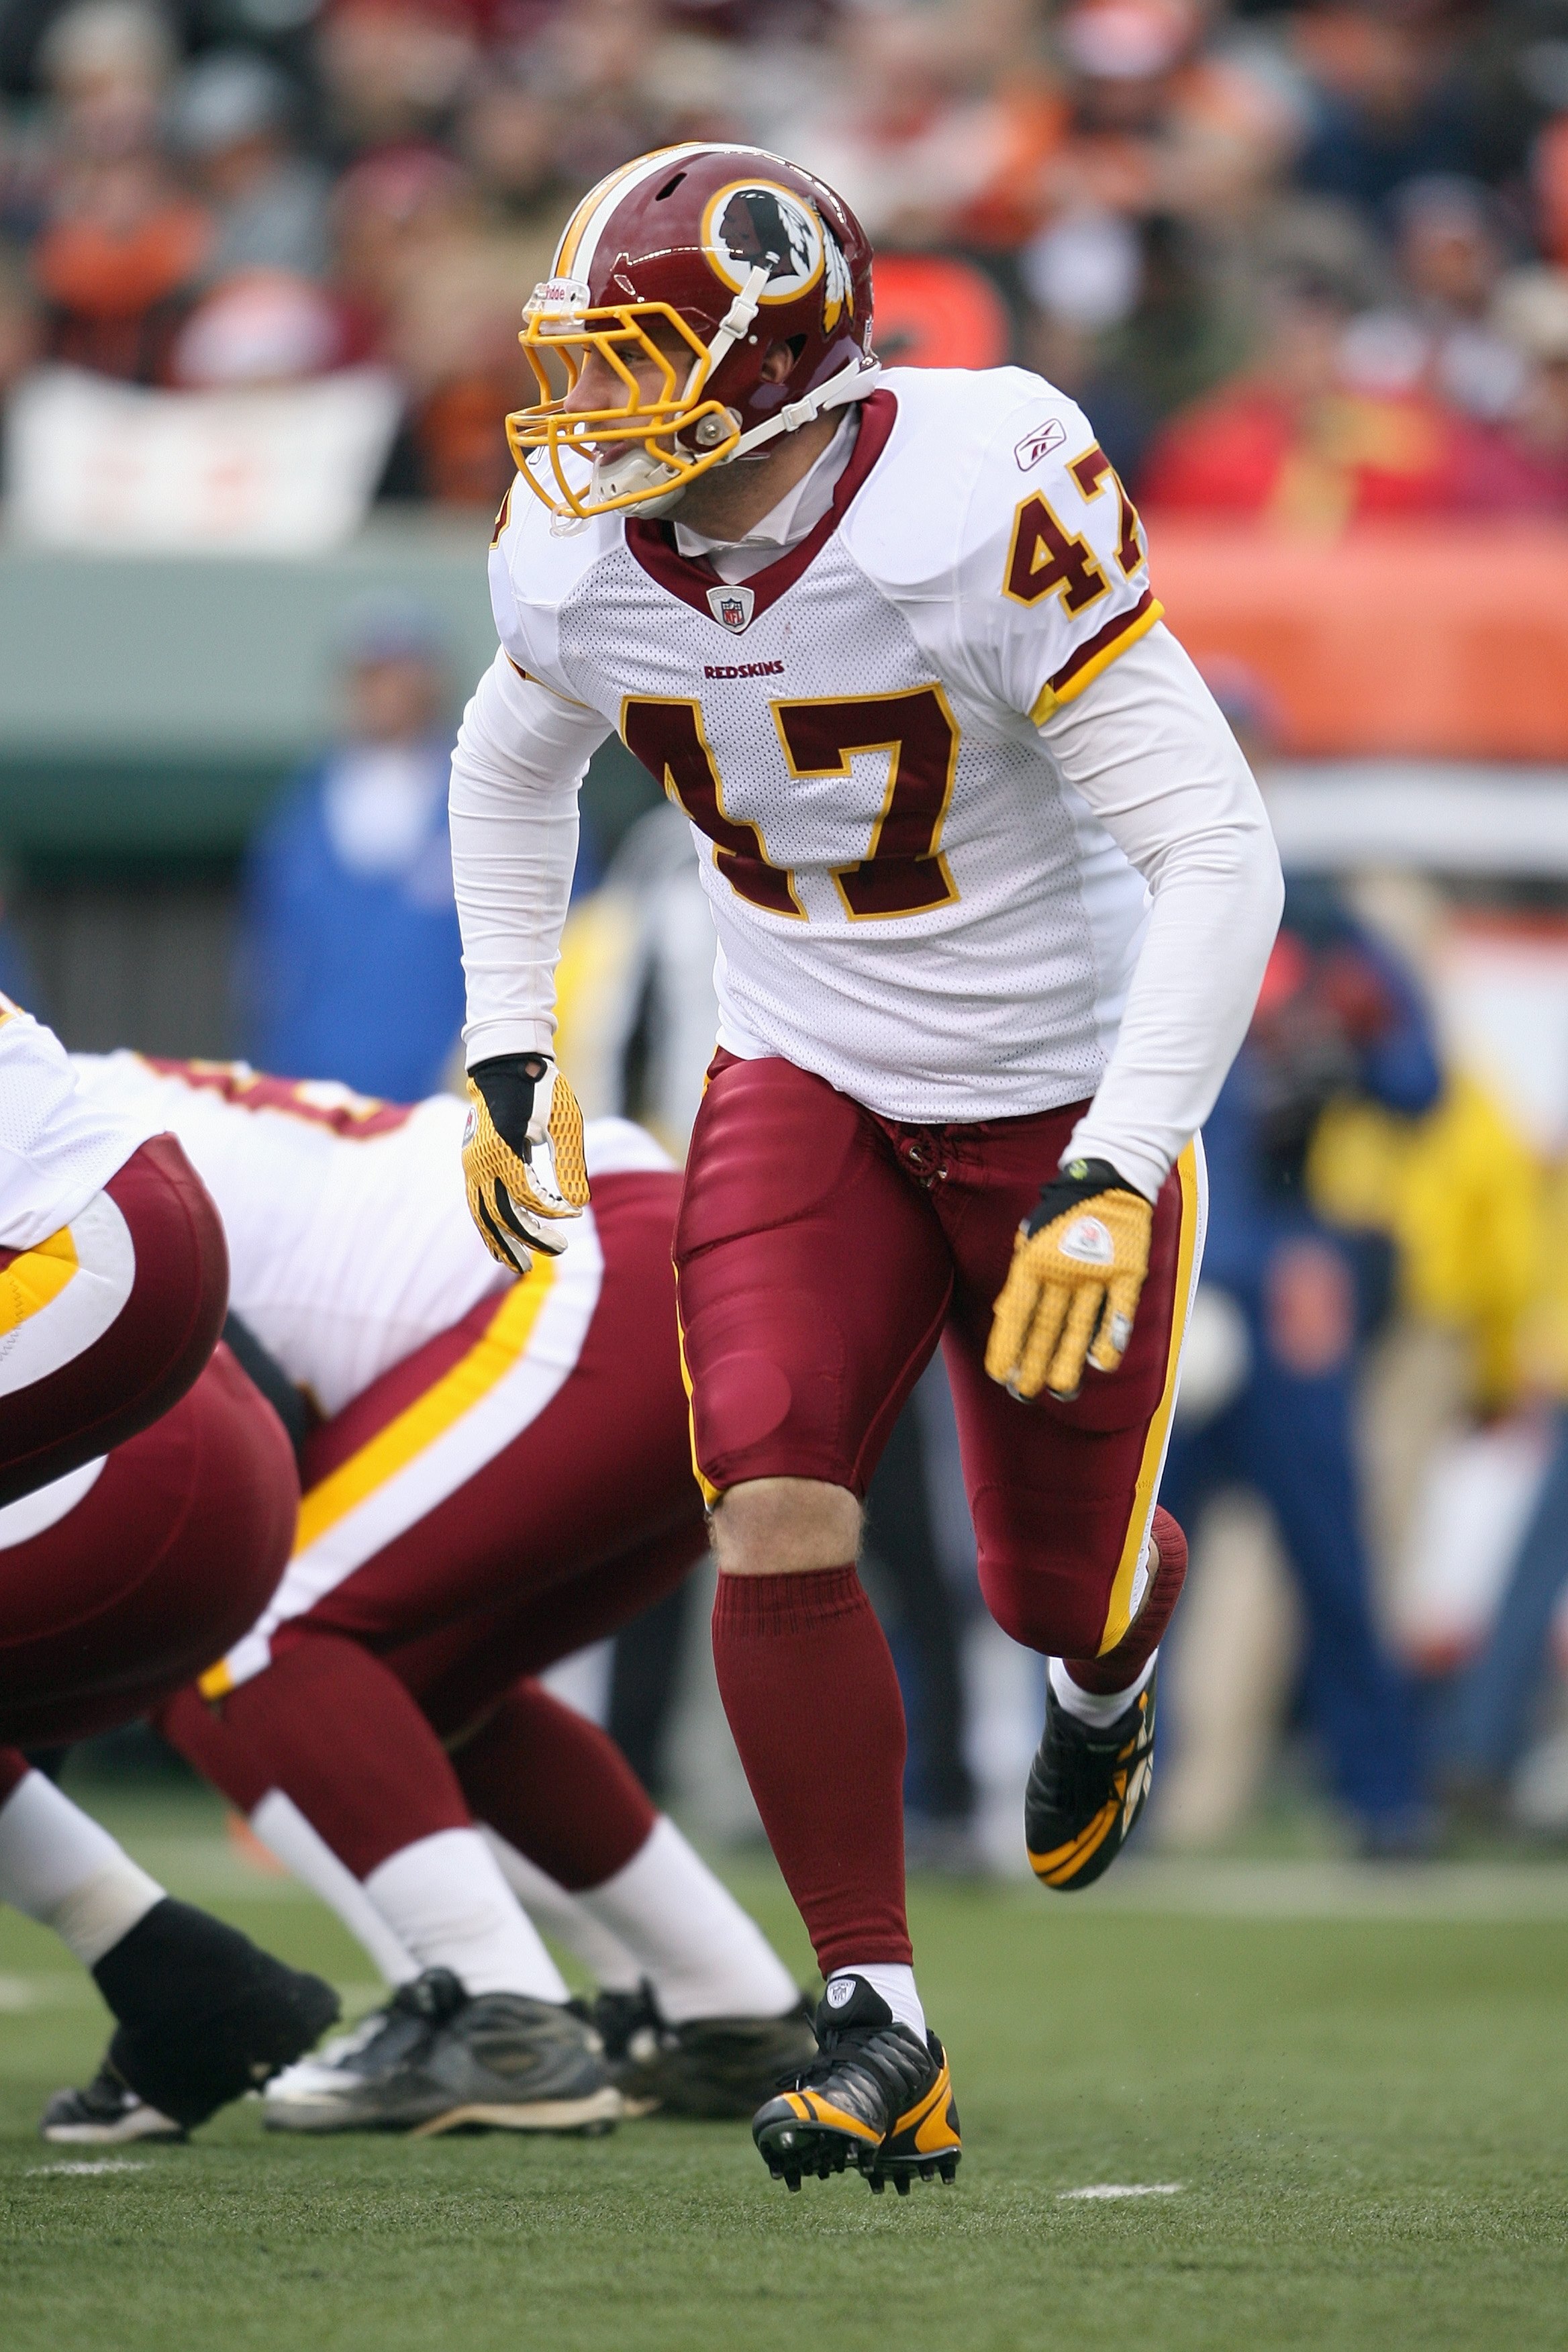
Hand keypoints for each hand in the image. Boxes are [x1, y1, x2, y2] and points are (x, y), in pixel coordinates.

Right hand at [462, 1052, 589, 1272]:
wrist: (506, 1064)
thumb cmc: (542, 1090)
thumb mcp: (564, 1122)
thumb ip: (570, 1164)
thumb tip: (579, 1205)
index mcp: (505, 1151)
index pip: (528, 1198)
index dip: (552, 1212)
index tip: (575, 1215)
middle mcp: (482, 1162)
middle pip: (503, 1214)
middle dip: (529, 1239)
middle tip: (558, 1251)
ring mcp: (472, 1164)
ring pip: (482, 1215)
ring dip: (501, 1242)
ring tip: (520, 1267)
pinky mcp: (472, 1164)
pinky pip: (475, 1204)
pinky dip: (487, 1227)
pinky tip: (501, 1243)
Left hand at [985, 1157, 1152, 1401]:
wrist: (1108, 1177)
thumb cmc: (1064, 1213)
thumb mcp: (1032, 1239)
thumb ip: (1021, 1276)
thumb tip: (1004, 1313)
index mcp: (1034, 1262)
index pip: (1015, 1311)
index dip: (1007, 1344)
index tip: (999, 1376)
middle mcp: (1062, 1270)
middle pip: (1045, 1324)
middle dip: (1034, 1361)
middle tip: (1024, 1393)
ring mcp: (1096, 1272)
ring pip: (1079, 1324)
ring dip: (1070, 1359)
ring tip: (1060, 1390)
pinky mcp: (1127, 1271)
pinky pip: (1119, 1308)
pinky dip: (1112, 1335)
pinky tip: (1103, 1364)